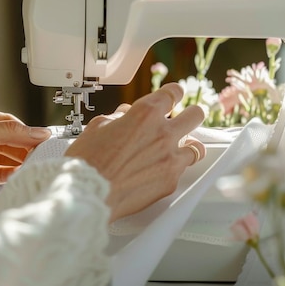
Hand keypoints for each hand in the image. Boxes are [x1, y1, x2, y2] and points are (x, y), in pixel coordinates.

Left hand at [0, 103, 50, 198]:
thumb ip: (7, 132)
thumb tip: (37, 131)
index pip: (3, 121)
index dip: (24, 130)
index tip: (42, 137)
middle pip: (3, 140)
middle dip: (22, 147)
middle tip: (42, 153)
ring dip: (16, 161)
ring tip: (34, 164)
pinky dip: (6, 173)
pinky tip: (19, 173)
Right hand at [65, 83, 205, 221]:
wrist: (87, 192)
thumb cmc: (87, 160)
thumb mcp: (98, 126)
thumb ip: (119, 117)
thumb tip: (126, 115)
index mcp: (145, 114)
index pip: (173, 93)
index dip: (174, 93)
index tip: (173, 97)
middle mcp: (163, 134)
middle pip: (195, 115)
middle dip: (190, 115)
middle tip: (185, 120)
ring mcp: (169, 159)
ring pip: (197, 147)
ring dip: (188, 146)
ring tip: (179, 149)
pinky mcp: (169, 182)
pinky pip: (181, 171)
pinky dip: (173, 169)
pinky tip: (161, 170)